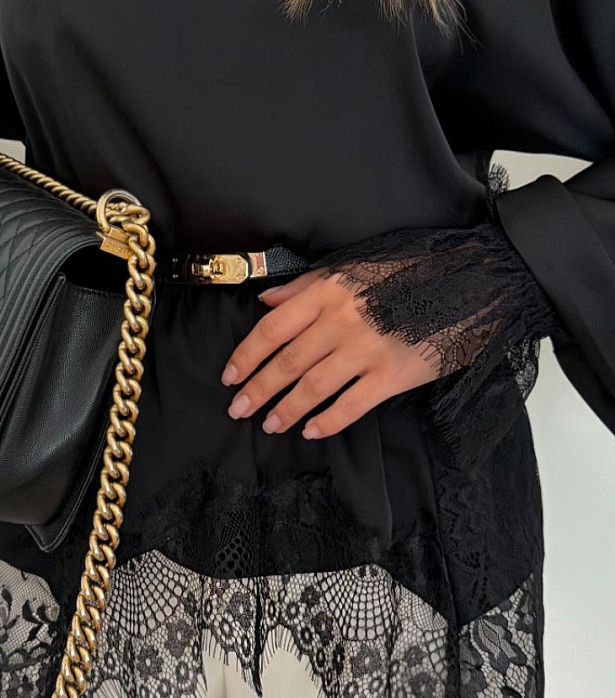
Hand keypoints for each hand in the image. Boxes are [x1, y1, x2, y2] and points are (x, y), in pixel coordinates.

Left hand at [220, 270, 438, 438]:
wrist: (468, 284)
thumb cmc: (408, 272)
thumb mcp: (352, 267)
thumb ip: (305, 286)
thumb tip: (266, 301)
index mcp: (328, 292)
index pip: (272, 329)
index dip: (246, 355)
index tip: (230, 376)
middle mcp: (342, 320)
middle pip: (287, 362)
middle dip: (258, 389)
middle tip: (238, 409)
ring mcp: (368, 349)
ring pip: (314, 386)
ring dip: (286, 409)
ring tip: (271, 424)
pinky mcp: (394, 374)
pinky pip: (352, 405)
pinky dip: (328, 421)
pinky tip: (312, 430)